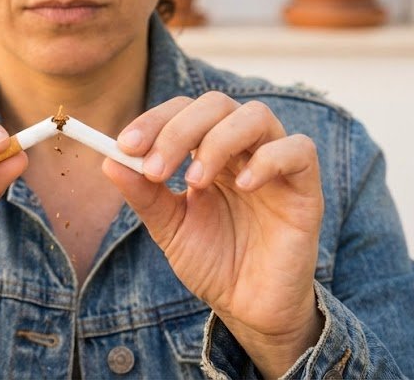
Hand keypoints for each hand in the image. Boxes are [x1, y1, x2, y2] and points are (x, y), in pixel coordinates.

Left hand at [103, 94, 324, 377]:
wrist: (249, 309)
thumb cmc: (213, 263)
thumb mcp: (170, 228)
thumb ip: (144, 194)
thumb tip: (109, 161)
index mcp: (209, 151)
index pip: (184, 111)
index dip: (155, 120)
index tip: (125, 146)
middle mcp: (243, 149)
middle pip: (216, 104)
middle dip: (179, 129)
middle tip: (155, 167)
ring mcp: (275, 165)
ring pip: (256, 115)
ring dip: (218, 140)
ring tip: (195, 181)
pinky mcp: (305, 188)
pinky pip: (299, 150)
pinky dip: (269, 159)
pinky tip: (245, 186)